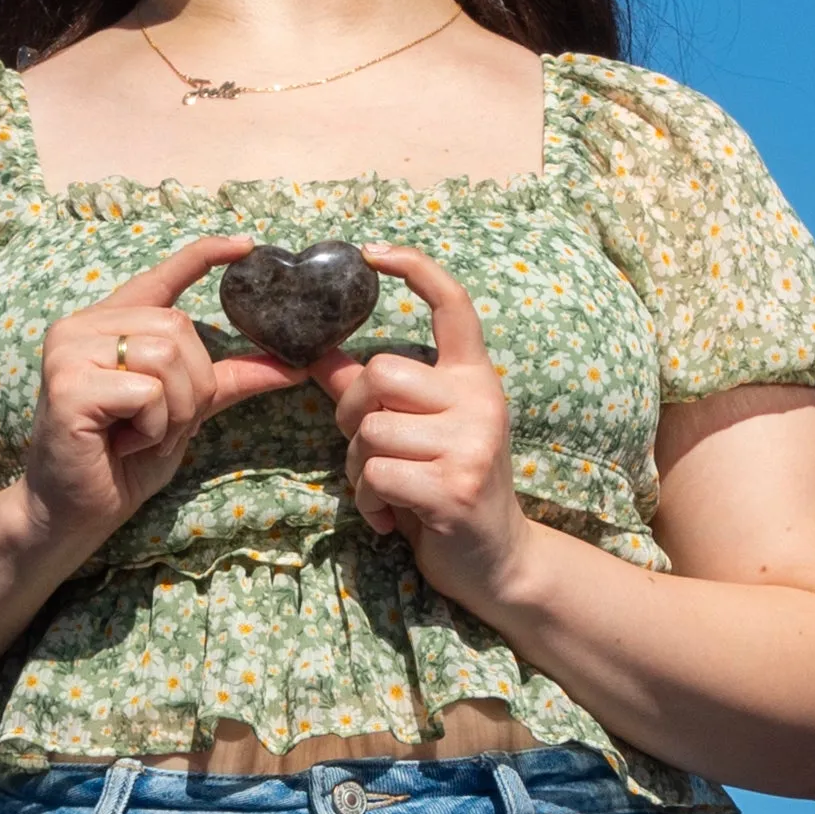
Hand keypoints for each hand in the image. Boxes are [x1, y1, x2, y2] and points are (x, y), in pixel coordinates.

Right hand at [21, 234, 305, 540]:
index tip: (246, 245)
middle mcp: (83, 325)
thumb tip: (292, 365)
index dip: (204, 255)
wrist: (75, 511)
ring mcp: (69, 350)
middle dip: (191, 387)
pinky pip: (147, 391)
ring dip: (174, 411)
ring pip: (166, 357)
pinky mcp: (67, 383)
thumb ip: (227, 381)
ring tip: (141, 435)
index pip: (161, 276)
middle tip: (160, 425)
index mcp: (109, 323)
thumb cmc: (124, 460)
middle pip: (178, 329)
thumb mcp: (185, 412)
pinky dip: (153, 427)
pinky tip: (123, 444)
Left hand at [308, 242, 533, 614]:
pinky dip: (368, 501)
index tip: (372, 252)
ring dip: (358, 468)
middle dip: (352, 413)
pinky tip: (390, 518)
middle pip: (381, 373)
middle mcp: (481, 400)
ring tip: (384, 491)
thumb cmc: (448, 488)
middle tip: (363, 449)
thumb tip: (317, 355)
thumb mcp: (421, 432)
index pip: (452, 304)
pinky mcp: (454, 487)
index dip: (413, 268)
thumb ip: (373, 393)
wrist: (497, 561)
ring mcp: (473, 443)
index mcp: (474, 377)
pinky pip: (375, 474)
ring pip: (370, 429)